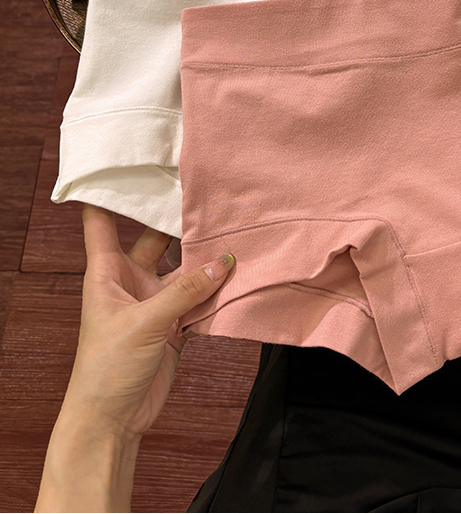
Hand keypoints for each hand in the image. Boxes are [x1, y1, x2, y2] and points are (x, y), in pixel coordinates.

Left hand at [35, 204, 233, 511]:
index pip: (101, 221)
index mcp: (106, 272)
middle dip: (175, 218)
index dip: (109, 191)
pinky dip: (216, 286)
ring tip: (232, 227)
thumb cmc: (106, 368)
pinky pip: (199, 296)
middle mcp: (130, 280)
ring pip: (183, 267)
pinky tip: (238, 269)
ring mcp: (154, 301)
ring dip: (204, 255)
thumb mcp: (145, 324)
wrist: (112, 421)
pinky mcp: (174, 324)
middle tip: (203, 189)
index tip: (127, 160)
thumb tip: (223, 260)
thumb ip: (185, 291)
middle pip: (154, 237)